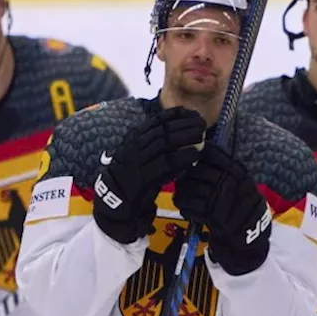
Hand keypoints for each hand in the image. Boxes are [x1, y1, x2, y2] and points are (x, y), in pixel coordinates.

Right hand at [93, 106, 205, 243]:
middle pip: (162, 130)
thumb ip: (158, 144)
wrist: (115, 202)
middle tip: (201, 123)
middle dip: (183, 124)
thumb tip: (182, 131)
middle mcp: (134, 146)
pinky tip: (193, 155)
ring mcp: (136, 161)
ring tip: (201, 136)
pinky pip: (164, 164)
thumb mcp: (145, 156)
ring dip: (185, 137)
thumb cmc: (135, 178)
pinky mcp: (141, 177)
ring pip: (164, 143)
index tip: (192, 113)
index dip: (176, 115)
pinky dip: (181, 158)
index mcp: (134, 138)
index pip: (156, 121)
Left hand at [173, 142, 271, 275]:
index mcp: (236, 170)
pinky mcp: (210, 213)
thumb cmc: (243, 204)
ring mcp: (219, 197)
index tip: (193, 161)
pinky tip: (187, 208)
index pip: (210, 152)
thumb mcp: (241, 181)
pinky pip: (187, 204)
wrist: (251, 232)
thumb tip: (196, 153)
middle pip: (195, 170)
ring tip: (183, 197)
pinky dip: (184, 206)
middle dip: (186, 176)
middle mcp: (228, 180)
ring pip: (187, 187)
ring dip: (181, 192)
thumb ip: (223, 167)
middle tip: (184, 182)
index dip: (197, 154)